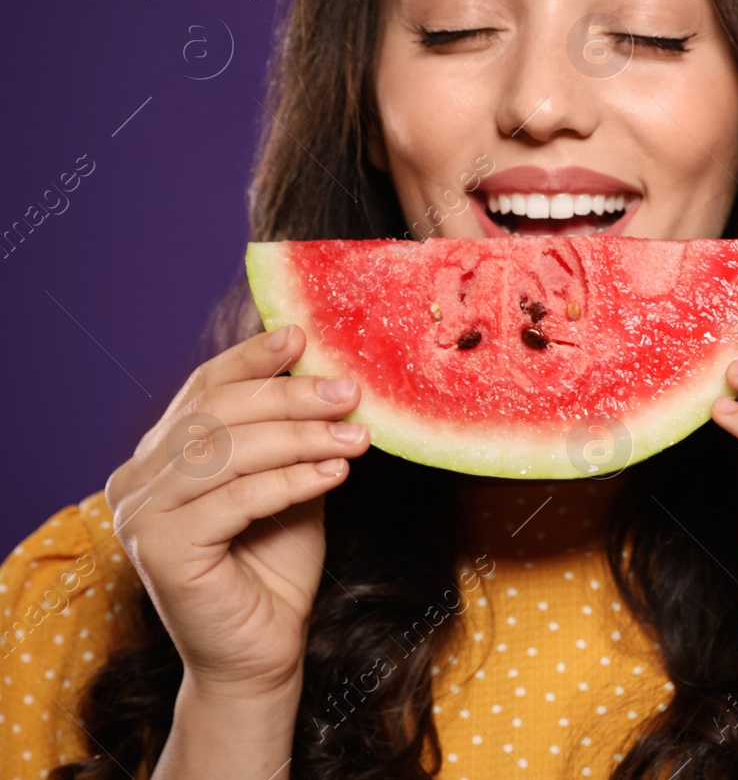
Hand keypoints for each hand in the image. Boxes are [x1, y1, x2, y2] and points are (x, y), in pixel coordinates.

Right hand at [104, 323, 370, 698]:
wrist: (261, 650)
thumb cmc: (275, 566)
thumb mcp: (291, 483)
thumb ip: (293, 435)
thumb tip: (329, 374)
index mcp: (158, 456)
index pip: (204, 390)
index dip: (251, 359)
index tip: (302, 334)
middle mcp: (136, 480)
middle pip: (216, 416)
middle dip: (289, 397)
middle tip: (349, 391)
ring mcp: (140, 517)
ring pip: (226, 453)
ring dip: (299, 438)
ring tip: (355, 436)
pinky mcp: (161, 552)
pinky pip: (235, 500)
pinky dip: (290, 481)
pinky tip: (336, 473)